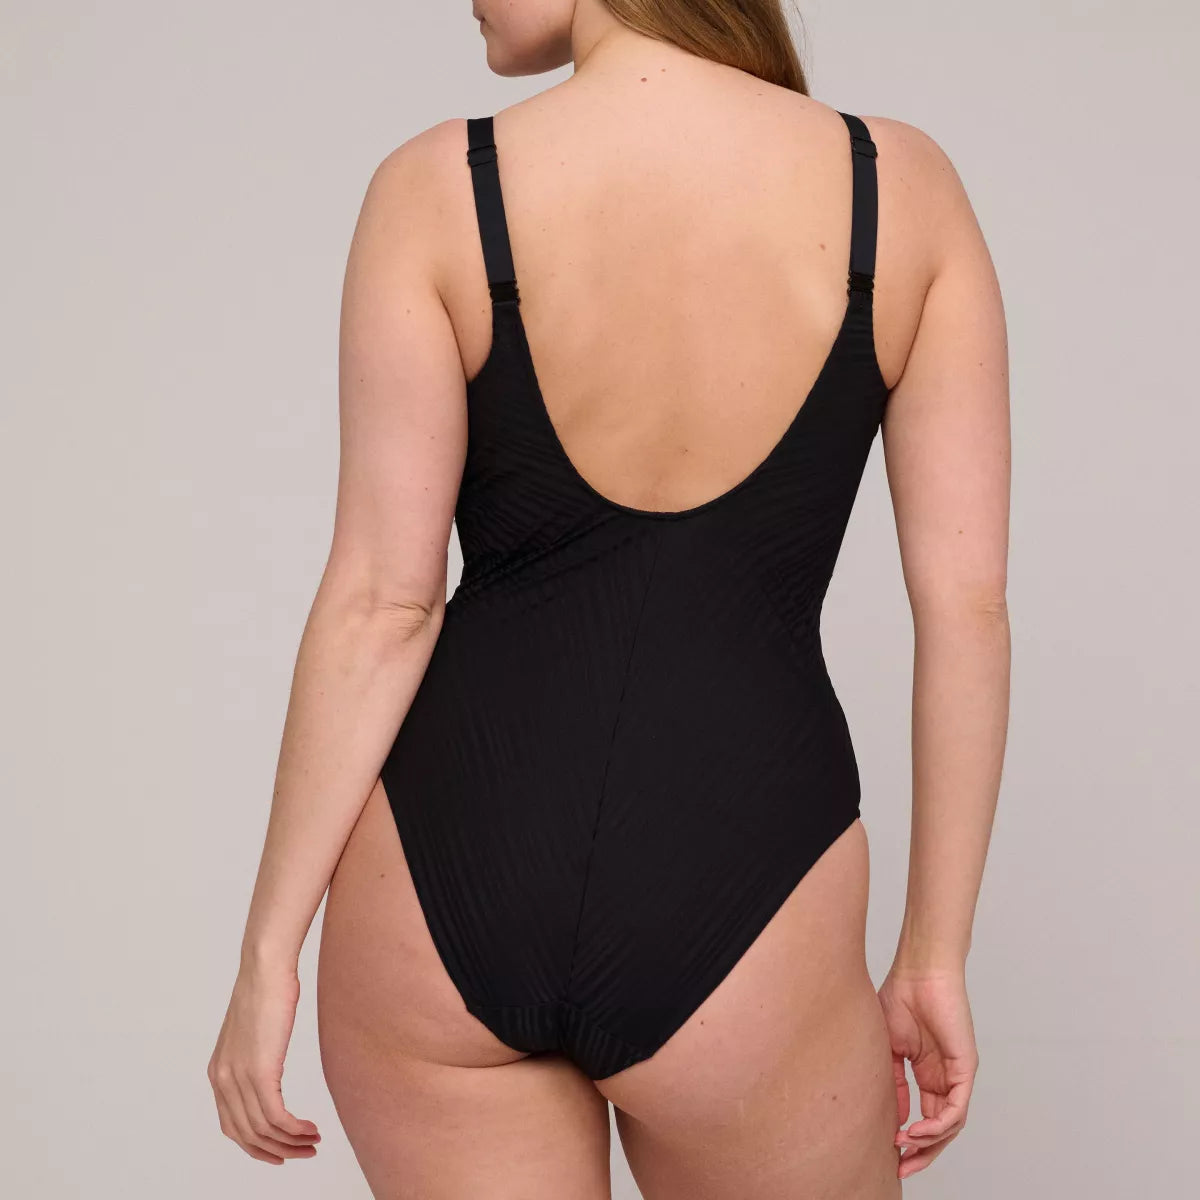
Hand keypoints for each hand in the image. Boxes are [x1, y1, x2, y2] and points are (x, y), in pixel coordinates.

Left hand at [207, 961, 320, 1163]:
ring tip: (313, 1141)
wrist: (265, 968)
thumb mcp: (253, 1031)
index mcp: (218, 1073)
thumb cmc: (266, 989)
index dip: (256, 1145)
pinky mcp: (260, 1072)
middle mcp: (222, 1080)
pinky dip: (294, 1129)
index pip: (232, 1126)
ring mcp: (239, 1078)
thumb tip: (270, 1069)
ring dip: (290, 1142)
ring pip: (263, 1130)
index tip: (280, 1151)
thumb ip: (254, 1056)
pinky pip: (276, 1117)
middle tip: (303, 1152)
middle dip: (276, 1151)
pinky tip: (310, 1128)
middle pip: (247, 1135)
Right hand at [877, 963, 977, 1179]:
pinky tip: (916, 1130)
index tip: (887, 1151)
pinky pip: (957, 1108)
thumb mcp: (888, 1048)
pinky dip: (938, 1125)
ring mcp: (956, 1074)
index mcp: (926, 1073)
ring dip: (928, 1142)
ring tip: (904, 1146)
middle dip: (922, 1153)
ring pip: (950, 1125)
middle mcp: (944, 1078)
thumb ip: (893, 1082)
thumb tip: (893, 1117)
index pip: (923, 1117)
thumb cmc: (900, 997)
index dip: (908, 1139)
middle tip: (902, 1169)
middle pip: (940, 1129)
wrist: (918, 973)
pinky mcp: (965, 1068)